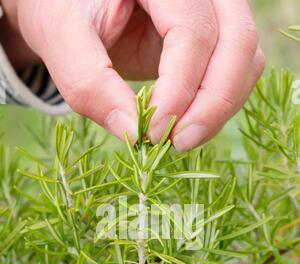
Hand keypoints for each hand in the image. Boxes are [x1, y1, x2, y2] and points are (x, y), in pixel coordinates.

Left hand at [1, 0, 264, 149]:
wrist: (78, 7)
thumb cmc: (67, 12)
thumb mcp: (63, 39)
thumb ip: (90, 83)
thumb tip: (132, 132)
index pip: (192, 33)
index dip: (180, 89)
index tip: (154, 134)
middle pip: (237, 42)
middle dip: (214, 103)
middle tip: (179, 143)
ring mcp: (214, 10)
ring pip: (246, 59)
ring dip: (220, 108)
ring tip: (180, 139)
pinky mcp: (215, 37)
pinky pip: (239, 70)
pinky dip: (220, 103)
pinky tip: (188, 124)